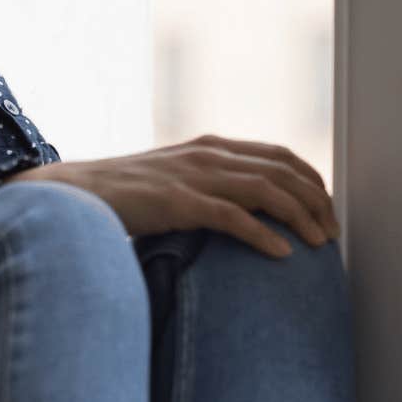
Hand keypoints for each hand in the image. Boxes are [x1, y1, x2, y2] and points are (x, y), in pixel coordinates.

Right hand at [8, 134, 340, 258]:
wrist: (69, 195)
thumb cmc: (119, 198)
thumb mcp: (170, 181)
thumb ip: (203, 188)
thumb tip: (237, 215)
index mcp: (209, 147)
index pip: (279, 155)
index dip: (310, 179)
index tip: (326, 208)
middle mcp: (207, 155)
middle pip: (283, 171)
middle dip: (316, 201)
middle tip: (332, 232)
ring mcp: (192, 177)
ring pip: (268, 191)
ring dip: (302, 217)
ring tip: (319, 244)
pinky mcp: (177, 203)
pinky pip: (233, 217)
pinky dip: (264, 235)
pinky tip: (282, 254)